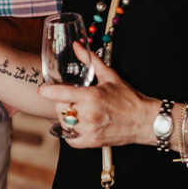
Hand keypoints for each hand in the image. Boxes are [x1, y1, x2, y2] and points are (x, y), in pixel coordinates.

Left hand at [37, 44, 156, 147]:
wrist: (145, 120)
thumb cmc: (128, 98)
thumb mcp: (110, 76)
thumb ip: (90, 60)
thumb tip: (77, 46)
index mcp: (91, 96)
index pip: (61, 94)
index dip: (48, 91)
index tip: (42, 90)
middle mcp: (89, 114)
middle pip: (60, 109)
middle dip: (61, 102)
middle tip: (68, 99)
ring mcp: (90, 130)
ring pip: (64, 124)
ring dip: (65, 117)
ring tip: (74, 111)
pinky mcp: (93, 142)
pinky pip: (71, 140)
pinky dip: (69, 134)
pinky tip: (75, 126)